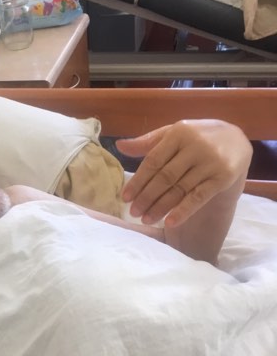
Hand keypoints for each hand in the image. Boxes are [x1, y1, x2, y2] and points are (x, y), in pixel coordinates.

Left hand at [116, 119, 251, 227]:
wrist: (235, 139)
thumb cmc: (196, 137)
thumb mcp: (173, 134)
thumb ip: (148, 142)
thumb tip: (120, 146)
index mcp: (179, 133)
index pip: (153, 161)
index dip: (138, 180)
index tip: (125, 197)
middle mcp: (195, 146)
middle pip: (165, 177)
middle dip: (147, 197)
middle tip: (133, 212)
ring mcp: (210, 162)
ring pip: (180, 189)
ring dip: (161, 207)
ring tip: (146, 219)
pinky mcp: (223, 177)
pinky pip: (199, 197)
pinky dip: (183, 211)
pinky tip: (169, 222)